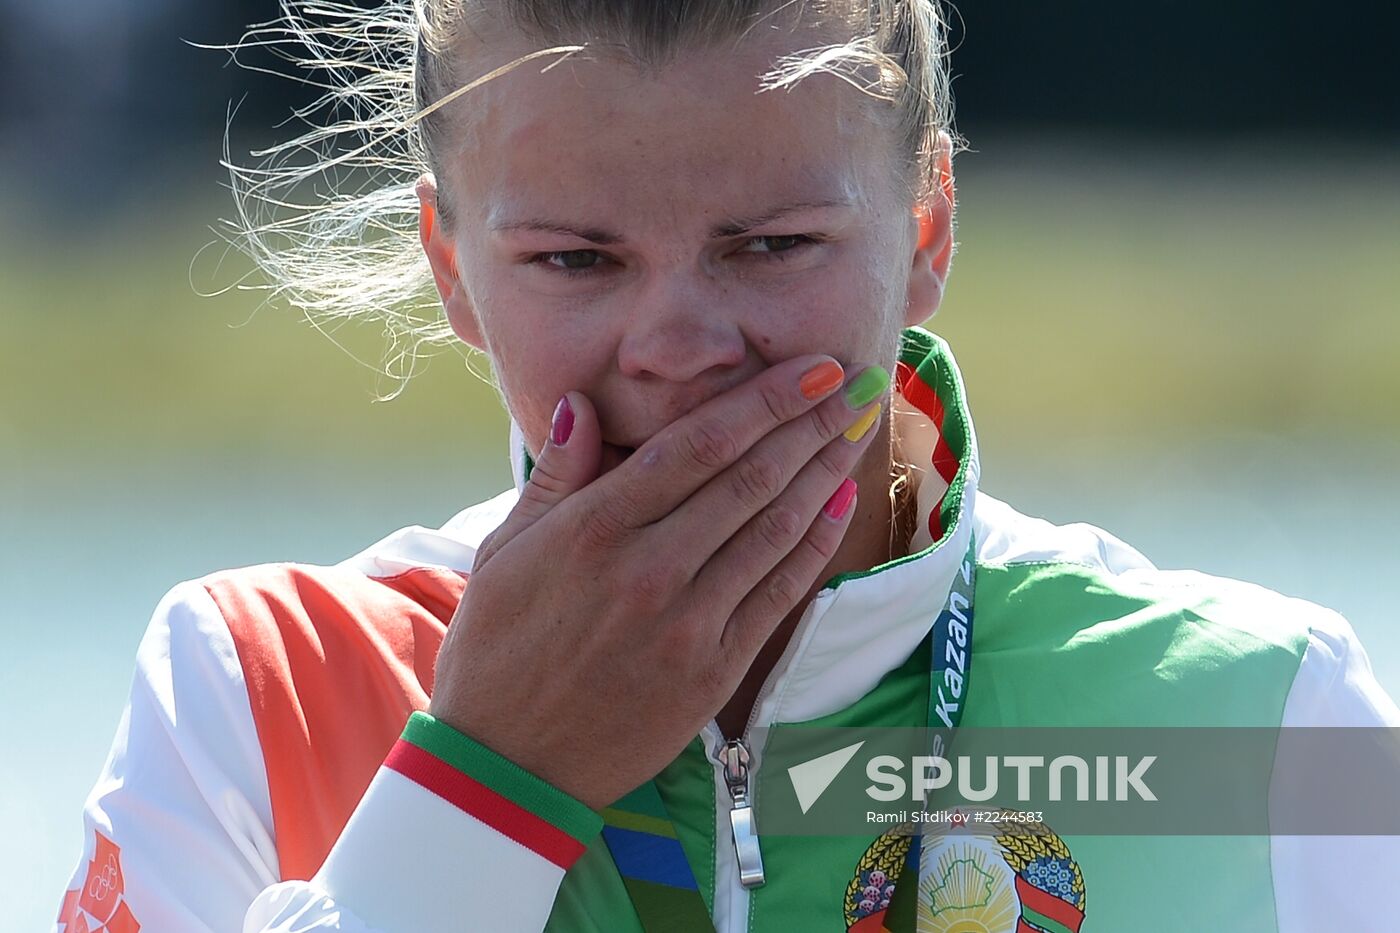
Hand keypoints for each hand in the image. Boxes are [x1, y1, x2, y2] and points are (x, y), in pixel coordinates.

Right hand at [428, 356, 889, 808]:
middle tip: (858, 380)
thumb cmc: (496, 650)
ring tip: (857, 427)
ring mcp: (686, 623)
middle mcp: (647, 569)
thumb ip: (556, 476)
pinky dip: (811, 545)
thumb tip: (582, 404)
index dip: (762, 401)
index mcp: (592, 531)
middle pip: (748, 479)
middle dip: (809, 423)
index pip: (696, 446)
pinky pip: (776, 594)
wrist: (507, 763)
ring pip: (771, 529)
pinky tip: (838, 503)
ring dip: (822, 473)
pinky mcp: (712, 670)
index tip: (811, 366)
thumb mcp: (505, 552)